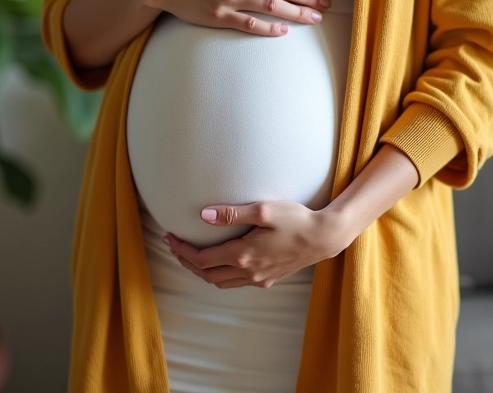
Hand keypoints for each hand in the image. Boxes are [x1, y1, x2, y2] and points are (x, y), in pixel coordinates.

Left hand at [161, 200, 347, 288]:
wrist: (323, 237)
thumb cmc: (295, 219)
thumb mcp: (263, 210)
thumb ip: (231, 214)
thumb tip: (203, 216)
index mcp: (243, 255)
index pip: (201, 259)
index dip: (182, 250)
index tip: (170, 237)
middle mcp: (248, 272)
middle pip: (206, 274)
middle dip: (186, 262)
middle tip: (174, 246)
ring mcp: (258, 279)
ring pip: (220, 282)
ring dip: (202, 271)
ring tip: (191, 255)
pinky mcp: (268, 280)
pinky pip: (236, 283)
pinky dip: (220, 275)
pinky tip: (220, 263)